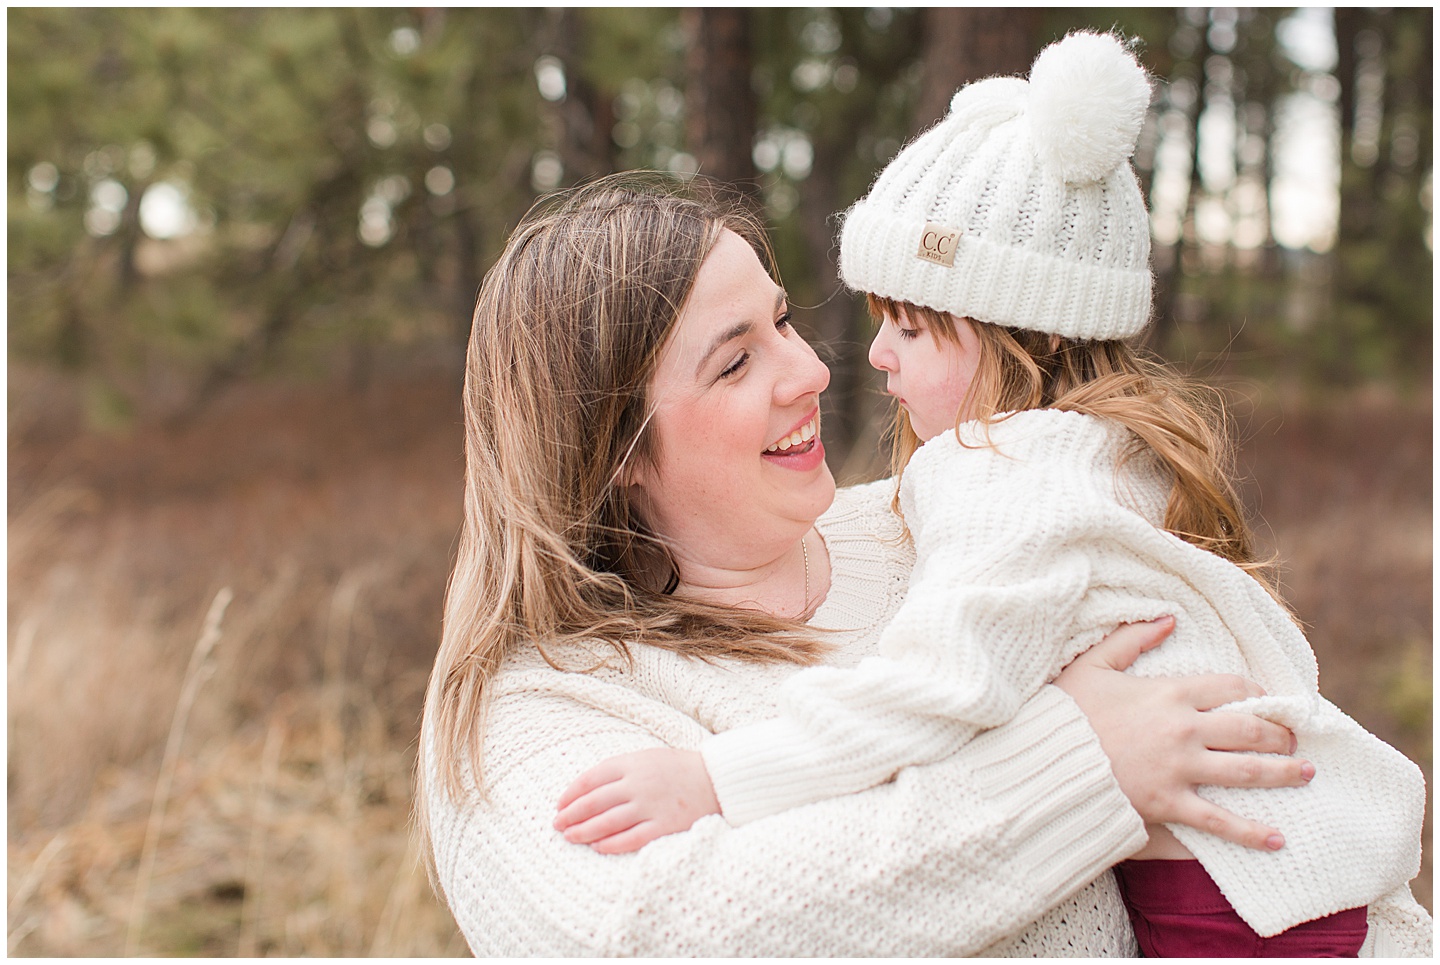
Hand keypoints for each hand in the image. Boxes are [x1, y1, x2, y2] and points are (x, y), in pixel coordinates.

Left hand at [554, 748, 719, 853]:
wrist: (717, 780)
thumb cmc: (679, 768)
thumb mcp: (647, 757)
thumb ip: (619, 769)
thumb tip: (586, 788)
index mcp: (632, 763)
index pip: (591, 779)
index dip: (571, 793)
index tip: (560, 804)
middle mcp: (638, 784)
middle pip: (594, 802)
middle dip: (571, 814)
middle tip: (557, 825)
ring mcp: (651, 807)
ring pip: (607, 822)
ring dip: (584, 831)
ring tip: (570, 837)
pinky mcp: (664, 826)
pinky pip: (631, 838)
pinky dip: (611, 844)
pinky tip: (598, 847)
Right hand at [1055, 617, 1313, 851]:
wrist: (1044, 760)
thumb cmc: (1064, 712)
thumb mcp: (1092, 665)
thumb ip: (1132, 638)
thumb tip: (1168, 618)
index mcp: (1170, 692)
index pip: (1232, 688)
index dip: (1258, 694)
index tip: (1269, 702)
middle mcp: (1184, 728)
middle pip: (1251, 729)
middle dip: (1280, 734)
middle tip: (1296, 739)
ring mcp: (1180, 767)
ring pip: (1247, 771)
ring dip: (1283, 772)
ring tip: (1305, 773)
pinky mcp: (1170, 802)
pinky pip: (1220, 820)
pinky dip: (1251, 831)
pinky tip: (1278, 838)